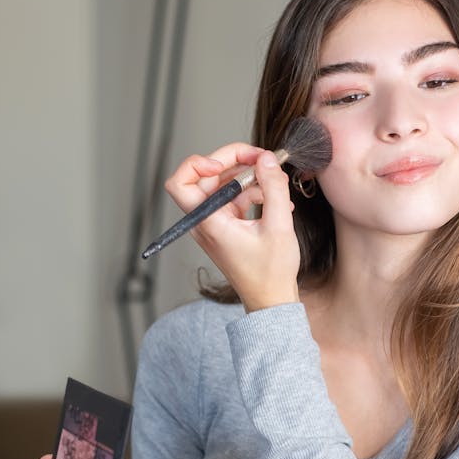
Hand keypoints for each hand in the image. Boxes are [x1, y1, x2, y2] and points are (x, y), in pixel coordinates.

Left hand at [164, 145, 299, 311]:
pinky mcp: (226, 226)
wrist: (271, 300)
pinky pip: (234, 198)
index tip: (224, 164)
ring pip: (223, 185)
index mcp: (209, 222)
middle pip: (207, 177)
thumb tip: (267, 159)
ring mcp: (215, 224)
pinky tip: (275, 198)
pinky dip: (253, 192)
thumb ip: (273, 188)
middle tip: (262, 159)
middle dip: (234, 162)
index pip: (180, 183)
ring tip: (275, 181)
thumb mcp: (278, 226)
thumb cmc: (270, 273)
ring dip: (249, 177)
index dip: (198, 164)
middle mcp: (206, 221)